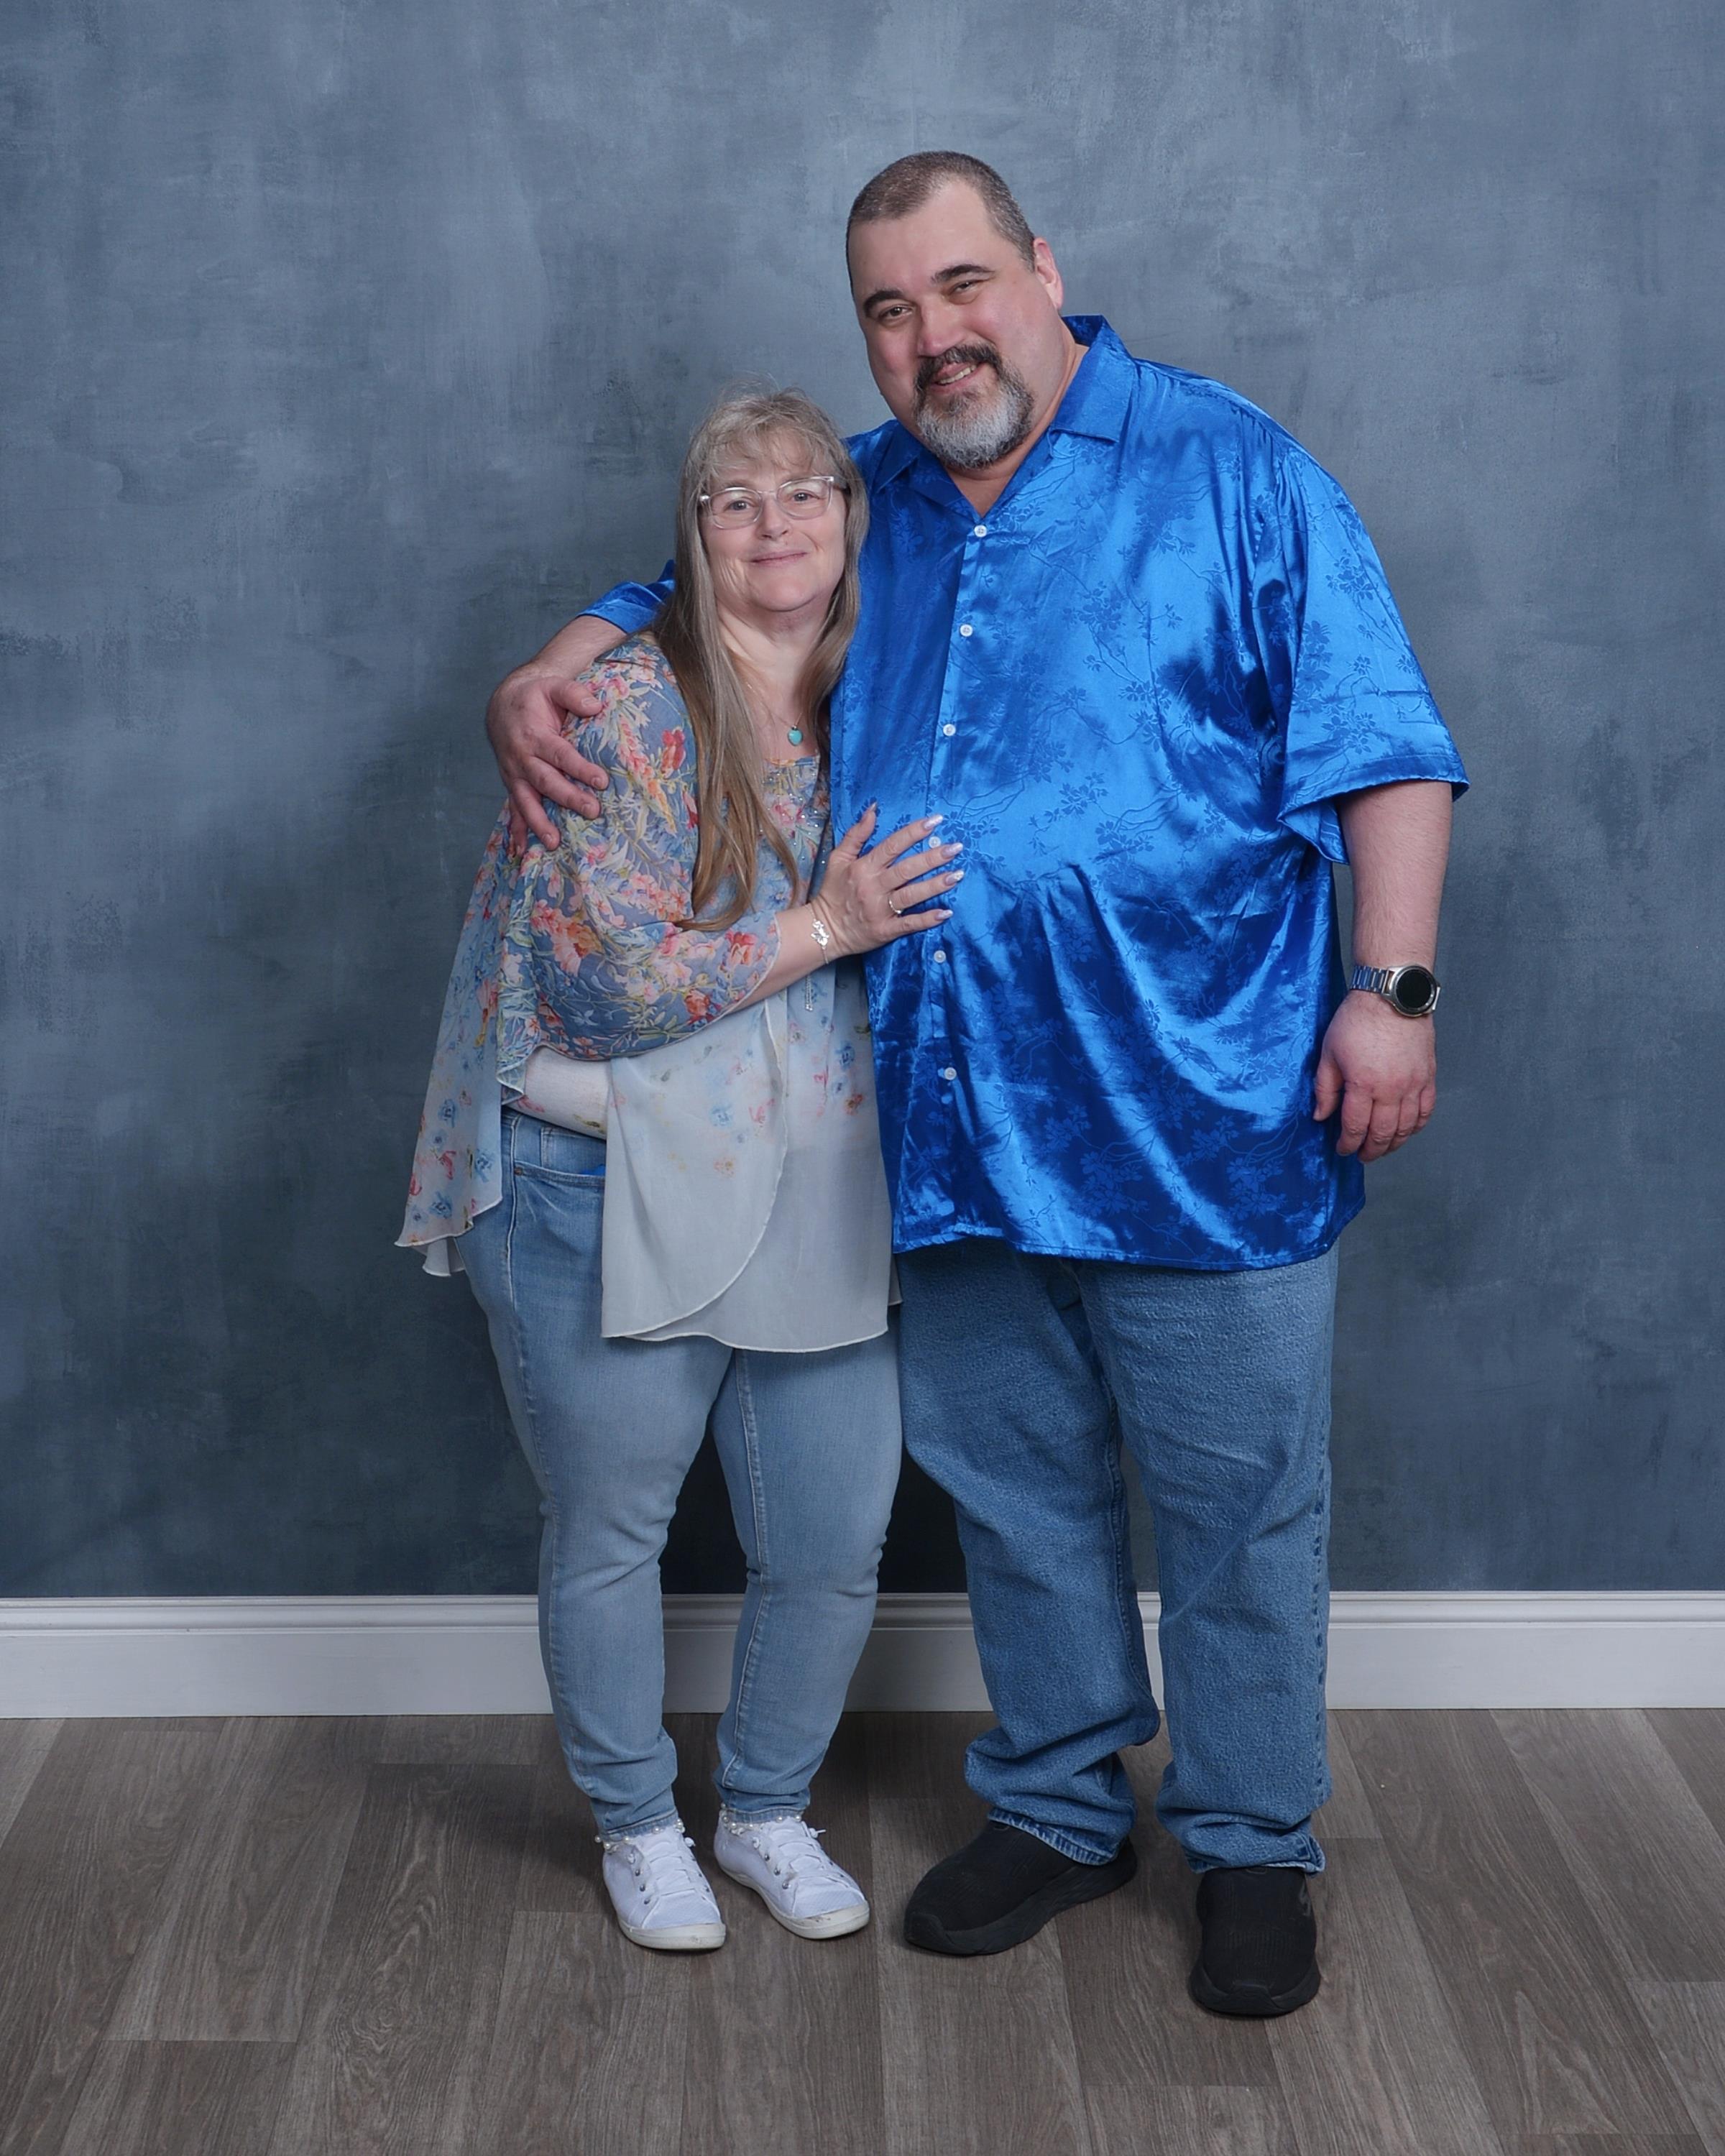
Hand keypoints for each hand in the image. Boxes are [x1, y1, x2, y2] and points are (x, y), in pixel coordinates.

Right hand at [486, 672, 610, 850]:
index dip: (580, 768)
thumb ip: (574, 693)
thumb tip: (596, 706)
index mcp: (535, 735)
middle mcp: (521, 758)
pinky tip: (520, 850)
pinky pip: (513, 809)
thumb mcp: (552, 685)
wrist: (503, 703)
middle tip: (593, 812)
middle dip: (568, 798)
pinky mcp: (512, 784)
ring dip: (539, 823)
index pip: (560, 755)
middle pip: (546, 781)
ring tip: (554, 843)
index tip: (601, 781)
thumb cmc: (534, 696)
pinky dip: (516, 830)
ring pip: (526, 801)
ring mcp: (514, 774)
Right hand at [812, 808, 963, 956]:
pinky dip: (927, 919)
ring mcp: (880, 910)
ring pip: (911, 895)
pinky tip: (946, 912)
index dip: (914, 833)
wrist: (823, 929)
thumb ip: (856, 834)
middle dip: (932, 858)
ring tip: (957, 875)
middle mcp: (874, 887)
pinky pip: (909, 924)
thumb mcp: (838, 859)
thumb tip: (874, 809)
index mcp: (864, 868)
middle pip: (907, 869)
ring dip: (935, 885)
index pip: (892, 846)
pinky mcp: (885, 930)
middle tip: (956, 848)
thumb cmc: (833, 892)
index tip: (935, 821)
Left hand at [1313, 992, 1436, 1161]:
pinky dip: (1416, 1126)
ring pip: (1406, 1127)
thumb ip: (1325, 1088)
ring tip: (1382, 1148)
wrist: (1392, 996)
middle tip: (1362, 1156)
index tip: (1342, 1149)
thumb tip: (1320, 1116)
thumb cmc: (1357, 1020)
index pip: (1355, 1127)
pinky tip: (1406, 1130)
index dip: (1347, 1144)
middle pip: (1382, 1133)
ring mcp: (1413, 1084)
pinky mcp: (1428, 1076)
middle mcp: (1391, 1089)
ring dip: (1393, 1143)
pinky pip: (1425, 1111)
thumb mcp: (1329, 1053)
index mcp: (1363, 1084)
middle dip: (1370, 1150)